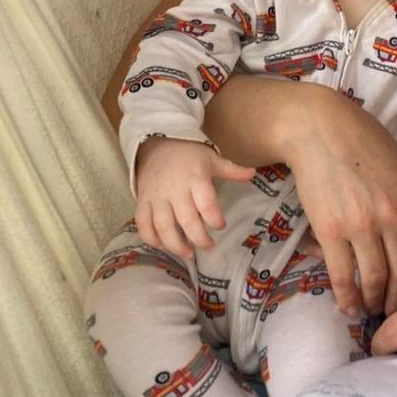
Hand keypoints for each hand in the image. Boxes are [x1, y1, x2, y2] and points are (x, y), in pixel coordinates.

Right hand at [135, 137, 254, 259]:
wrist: (157, 143)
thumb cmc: (189, 154)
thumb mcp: (212, 159)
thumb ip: (232, 170)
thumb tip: (254, 174)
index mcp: (195, 178)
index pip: (206, 203)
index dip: (214, 219)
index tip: (221, 226)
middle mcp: (175, 189)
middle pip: (186, 220)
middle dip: (198, 238)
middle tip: (209, 247)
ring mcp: (156, 197)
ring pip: (163, 226)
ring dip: (175, 244)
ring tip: (188, 254)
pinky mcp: (142, 201)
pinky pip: (143, 224)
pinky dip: (151, 239)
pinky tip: (163, 246)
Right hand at [283, 89, 396, 317]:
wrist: (318, 127)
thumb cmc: (360, 138)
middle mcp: (394, 215)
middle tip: (390, 308)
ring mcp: (363, 226)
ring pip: (374, 279)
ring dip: (372, 302)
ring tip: (369, 310)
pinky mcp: (332, 232)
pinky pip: (343, 276)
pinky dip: (347, 298)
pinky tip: (348, 307)